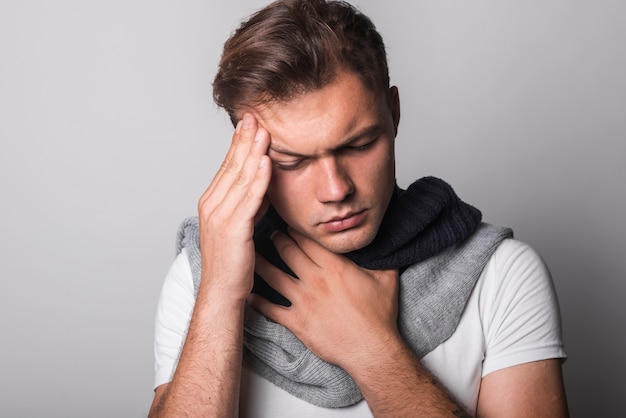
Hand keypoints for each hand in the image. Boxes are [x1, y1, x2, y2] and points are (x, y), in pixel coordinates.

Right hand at [197, 113, 271, 301]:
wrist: (222, 292)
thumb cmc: (232, 263)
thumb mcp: (242, 225)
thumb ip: (250, 203)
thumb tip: (262, 185)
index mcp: (212, 202)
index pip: (228, 166)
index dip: (239, 143)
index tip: (250, 123)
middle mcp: (212, 205)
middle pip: (232, 166)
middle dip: (245, 140)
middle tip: (255, 115)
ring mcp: (220, 216)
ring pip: (240, 178)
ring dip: (253, 152)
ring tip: (263, 130)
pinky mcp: (233, 229)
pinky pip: (249, 199)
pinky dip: (259, 179)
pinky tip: (266, 162)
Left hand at [249, 228, 399, 371]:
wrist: (371, 349)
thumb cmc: (379, 316)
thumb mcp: (386, 278)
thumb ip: (381, 256)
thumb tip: (385, 241)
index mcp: (335, 266)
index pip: (308, 240)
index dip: (295, 229)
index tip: (288, 221)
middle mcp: (315, 280)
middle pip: (288, 252)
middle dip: (276, 239)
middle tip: (269, 231)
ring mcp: (304, 301)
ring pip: (274, 276)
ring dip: (261, 263)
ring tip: (252, 253)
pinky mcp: (297, 322)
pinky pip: (271, 310)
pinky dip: (258, 302)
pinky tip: (248, 294)